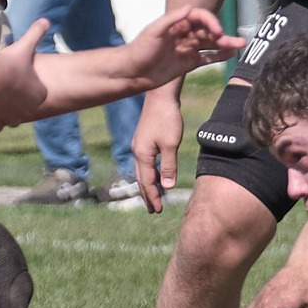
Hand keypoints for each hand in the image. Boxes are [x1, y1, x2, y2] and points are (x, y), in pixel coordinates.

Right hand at [0, 18, 49, 130]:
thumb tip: (46, 20)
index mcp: (39, 94)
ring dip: (7, 112)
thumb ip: (37, 32)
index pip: (37, 94)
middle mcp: (29, 109)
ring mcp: (14, 119)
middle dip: (17, 102)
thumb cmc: (10, 62)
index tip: (17, 80)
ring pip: (12, 118)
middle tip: (5, 90)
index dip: (27, 87)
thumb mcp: (25, 45)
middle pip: (24, 107)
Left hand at [125, 5, 244, 88]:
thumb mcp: (153, 31)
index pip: (199, 17)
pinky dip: (219, 55)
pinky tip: (231, 54)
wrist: (132, 73)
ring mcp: (187, 49)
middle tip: (234, 40)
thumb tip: (190, 7)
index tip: (217, 30)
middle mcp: (184, 34)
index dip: (210, 21)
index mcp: (177, 23)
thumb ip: (172, 19)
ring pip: (211, 44)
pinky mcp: (188, 63)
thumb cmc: (139, 49)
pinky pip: (208, 57)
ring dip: (225, 44)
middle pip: (207, 31)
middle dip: (221, 34)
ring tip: (241, 45)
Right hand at [132, 91, 184, 212]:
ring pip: (142, 171)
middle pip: (141, 179)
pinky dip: (149, 173)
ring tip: (154, 196)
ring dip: (148, 185)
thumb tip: (167, 187)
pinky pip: (144, 162)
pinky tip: (156, 175)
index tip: (157, 210)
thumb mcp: (171, 145)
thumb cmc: (167, 118)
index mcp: (142, 155)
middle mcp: (137, 152)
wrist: (161, 96)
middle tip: (153, 210)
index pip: (147, 182)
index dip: (152, 197)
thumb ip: (169, 166)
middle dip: (147, 195)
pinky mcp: (143, 139)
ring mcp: (138, 145)